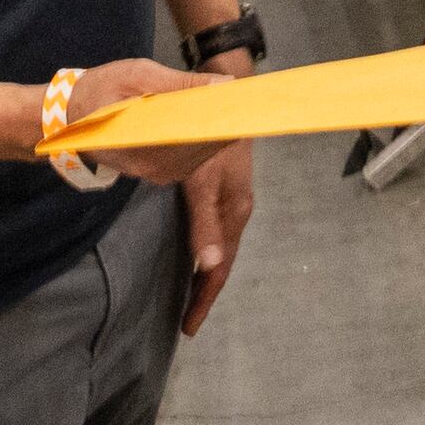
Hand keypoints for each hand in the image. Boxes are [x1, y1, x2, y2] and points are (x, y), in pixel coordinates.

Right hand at [48, 55, 232, 183]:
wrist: (62, 118)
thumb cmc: (98, 91)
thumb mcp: (138, 76)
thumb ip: (182, 83)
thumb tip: (224, 85)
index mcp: (154, 145)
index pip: (206, 134)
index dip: (230, 116)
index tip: (249, 99)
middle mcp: (160, 168)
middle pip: (208, 146)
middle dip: (227, 120)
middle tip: (244, 96)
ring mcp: (159, 174)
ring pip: (203, 153)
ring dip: (216, 129)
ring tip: (228, 103)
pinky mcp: (158, 172)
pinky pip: (191, 157)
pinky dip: (202, 137)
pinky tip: (207, 118)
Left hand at [178, 144, 255, 335]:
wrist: (225, 97)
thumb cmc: (208, 136)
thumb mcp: (202, 181)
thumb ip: (205, 223)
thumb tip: (209, 265)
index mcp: (234, 212)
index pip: (220, 268)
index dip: (204, 299)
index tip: (189, 327)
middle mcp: (236, 210)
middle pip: (222, 262)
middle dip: (205, 293)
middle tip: (187, 322)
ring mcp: (232, 199)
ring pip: (220, 247)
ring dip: (206, 275)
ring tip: (190, 298)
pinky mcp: (224, 188)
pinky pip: (216, 230)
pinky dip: (207, 251)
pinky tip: (197, 255)